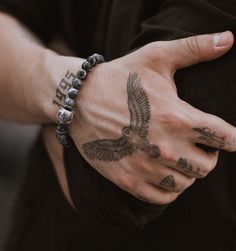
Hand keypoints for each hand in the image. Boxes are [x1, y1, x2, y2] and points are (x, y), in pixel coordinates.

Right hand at [61, 32, 235, 204]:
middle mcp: (164, 147)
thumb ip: (194, 48)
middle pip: (207, 165)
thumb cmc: (119, 77)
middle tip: (196, 144)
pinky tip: (164, 174)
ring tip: (178, 157)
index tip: (228, 137)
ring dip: (188, 172)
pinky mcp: (127, 180)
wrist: (79, 100)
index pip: (225, 138)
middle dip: (208, 155)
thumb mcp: (155, 57)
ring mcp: (144, 168)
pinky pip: (163, 197)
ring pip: (186, 183)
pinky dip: (170, 189)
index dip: (232, 138)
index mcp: (176, 117)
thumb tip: (229, 38)